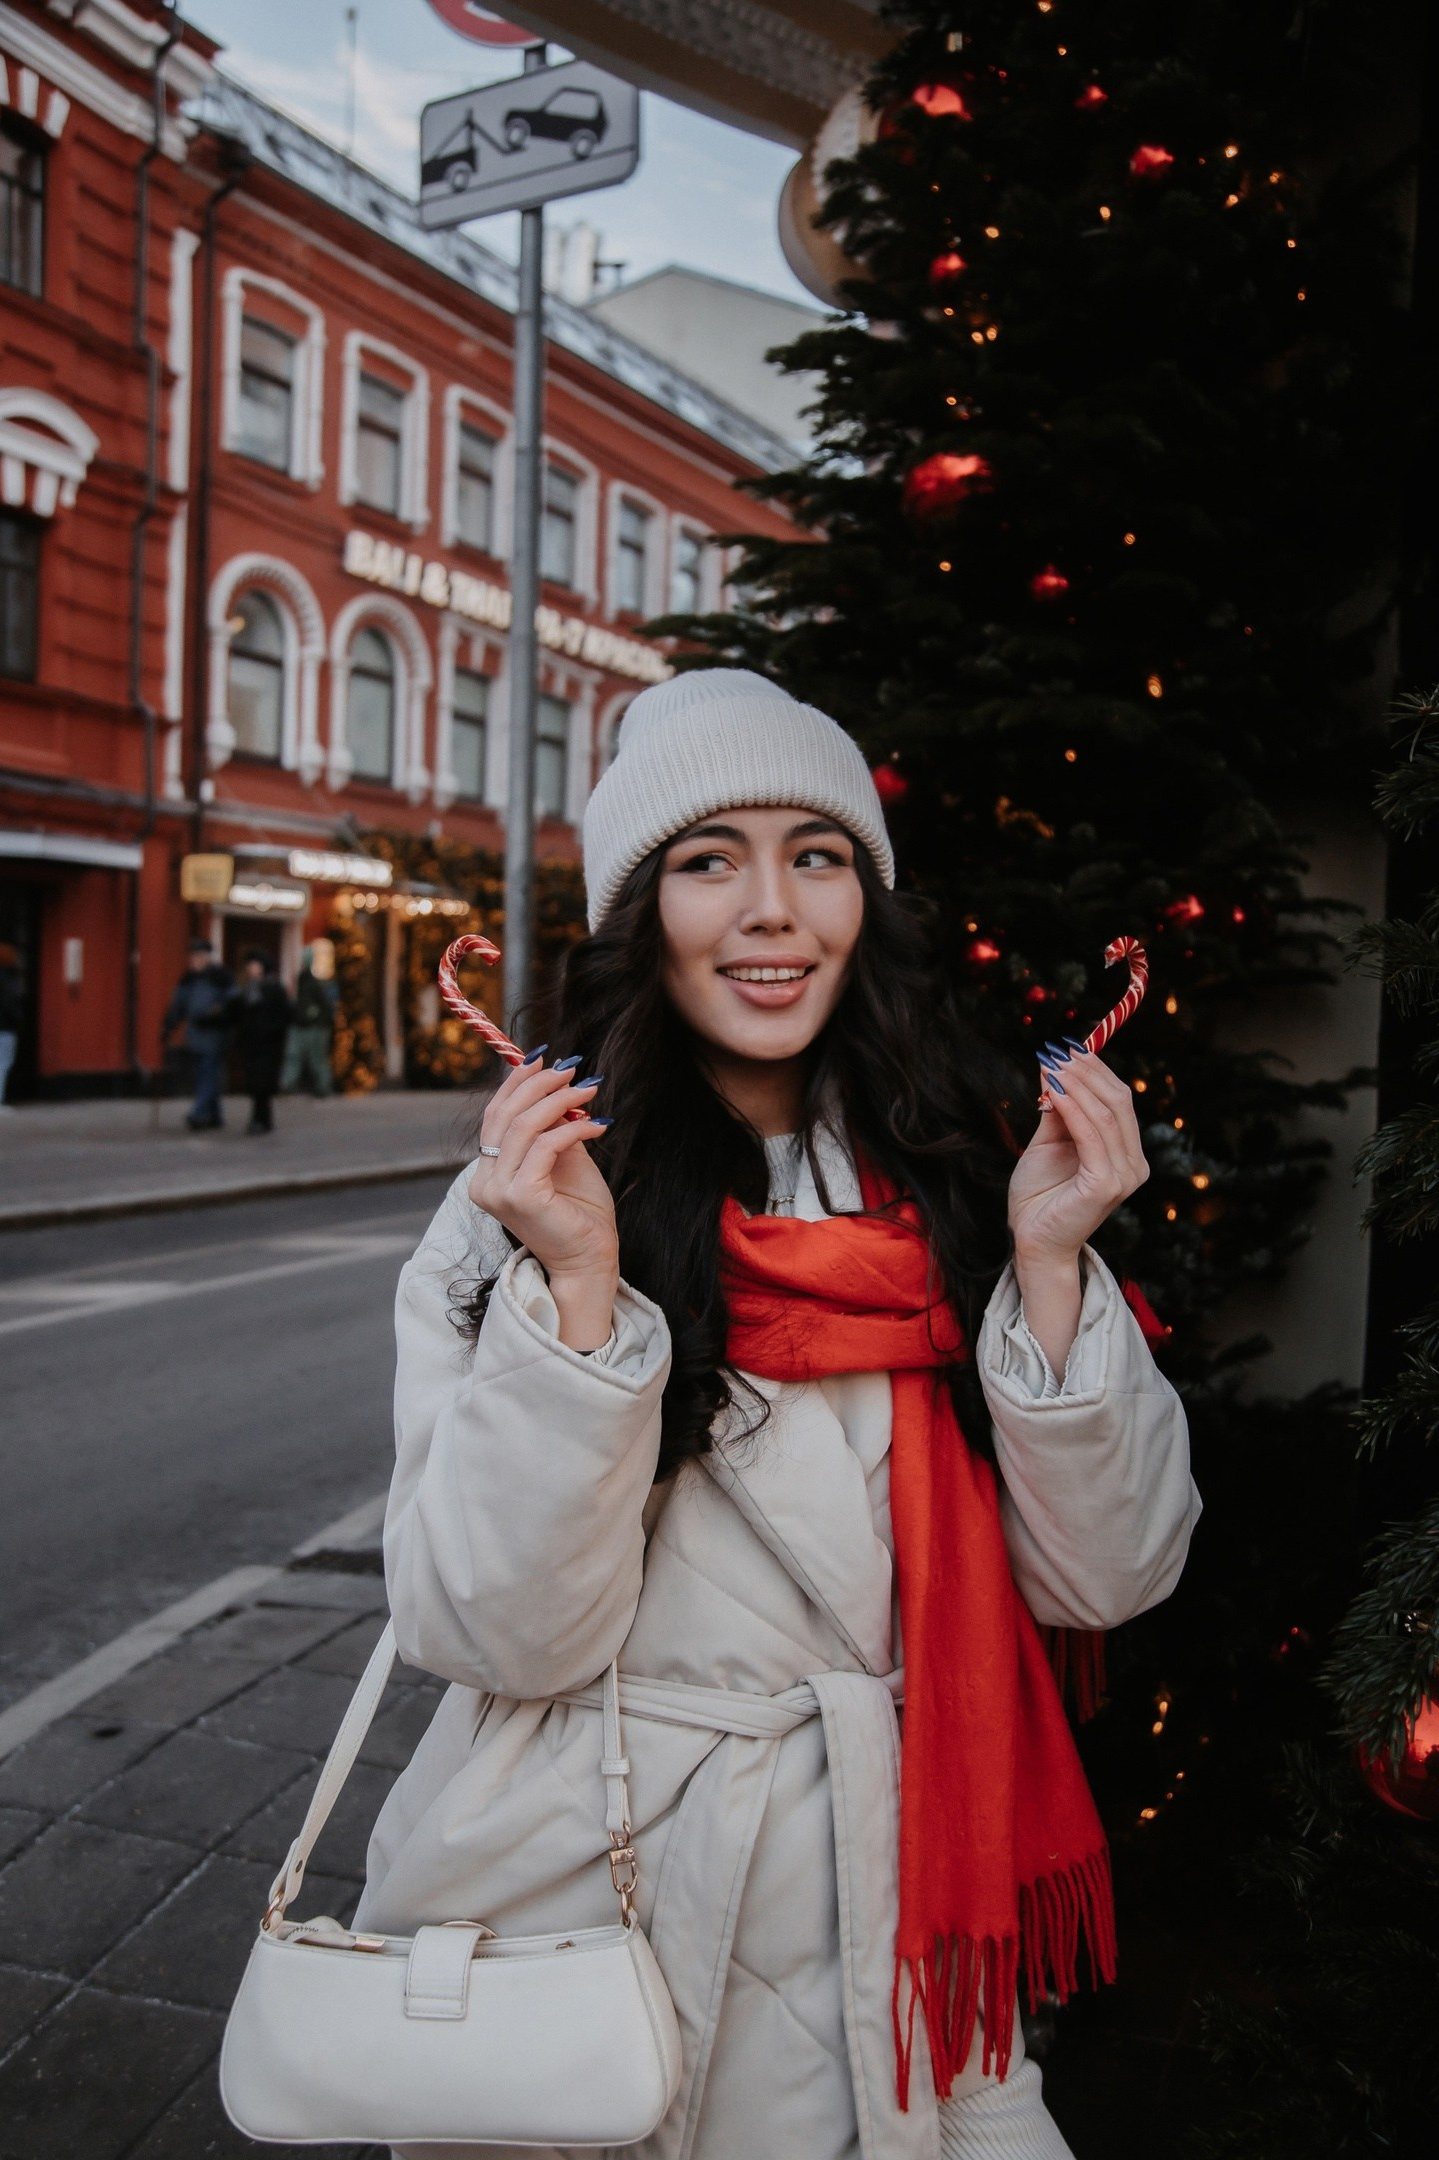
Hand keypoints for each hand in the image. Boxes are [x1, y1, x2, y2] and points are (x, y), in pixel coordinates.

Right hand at [469, 1056, 617, 1350]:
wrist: (589, 1261)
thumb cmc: (579, 1214)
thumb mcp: (564, 1161)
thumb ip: (554, 1129)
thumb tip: (560, 1086)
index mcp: (487, 1174)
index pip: (494, 1117)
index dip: (516, 1083)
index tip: (543, 1057)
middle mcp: (484, 1183)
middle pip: (504, 1116)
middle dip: (539, 1084)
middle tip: (572, 1067)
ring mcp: (499, 1192)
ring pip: (523, 1127)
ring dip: (560, 1100)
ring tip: (589, 1089)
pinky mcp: (521, 1197)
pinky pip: (546, 1146)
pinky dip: (573, 1128)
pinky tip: (597, 1124)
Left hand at [1007, 1043, 1149, 1267]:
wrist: (1032, 1240)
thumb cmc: (1040, 1196)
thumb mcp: (1049, 1142)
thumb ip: (1058, 1110)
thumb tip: (1054, 1068)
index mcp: (1127, 1153)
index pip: (1119, 1100)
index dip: (1095, 1069)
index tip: (1066, 1046)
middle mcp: (1134, 1164)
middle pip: (1118, 1102)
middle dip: (1086, 1071)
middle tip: (1057, 1050)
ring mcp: (1125, 1176)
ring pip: (1105, 1115)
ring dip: (1076, 1084)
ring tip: (1050, 1065)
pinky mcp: (1107, 1185)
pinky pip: (1091, 1136)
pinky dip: (1072, 1109)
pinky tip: (1051, 1091)